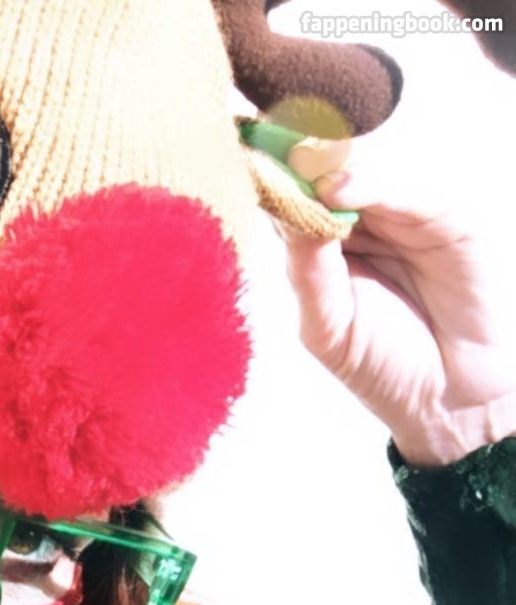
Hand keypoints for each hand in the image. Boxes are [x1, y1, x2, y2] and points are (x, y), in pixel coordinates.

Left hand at [280, 126, 515, 467]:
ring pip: (362, 173)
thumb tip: (288, 209)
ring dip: (326, 160)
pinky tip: (342, 183)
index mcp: (321, 246)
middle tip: (255, 129)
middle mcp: (361, 222)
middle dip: (289, 150)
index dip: (263, 169)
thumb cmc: (382, 367)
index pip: (287, 197)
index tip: (232, 141)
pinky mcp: (444, 221)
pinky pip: (407, 194)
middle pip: (321, 172)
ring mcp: (402, 216)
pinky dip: (374, 184)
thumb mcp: (327, 325)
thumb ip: (306, 269)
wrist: (447, 400)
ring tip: (295, 154)